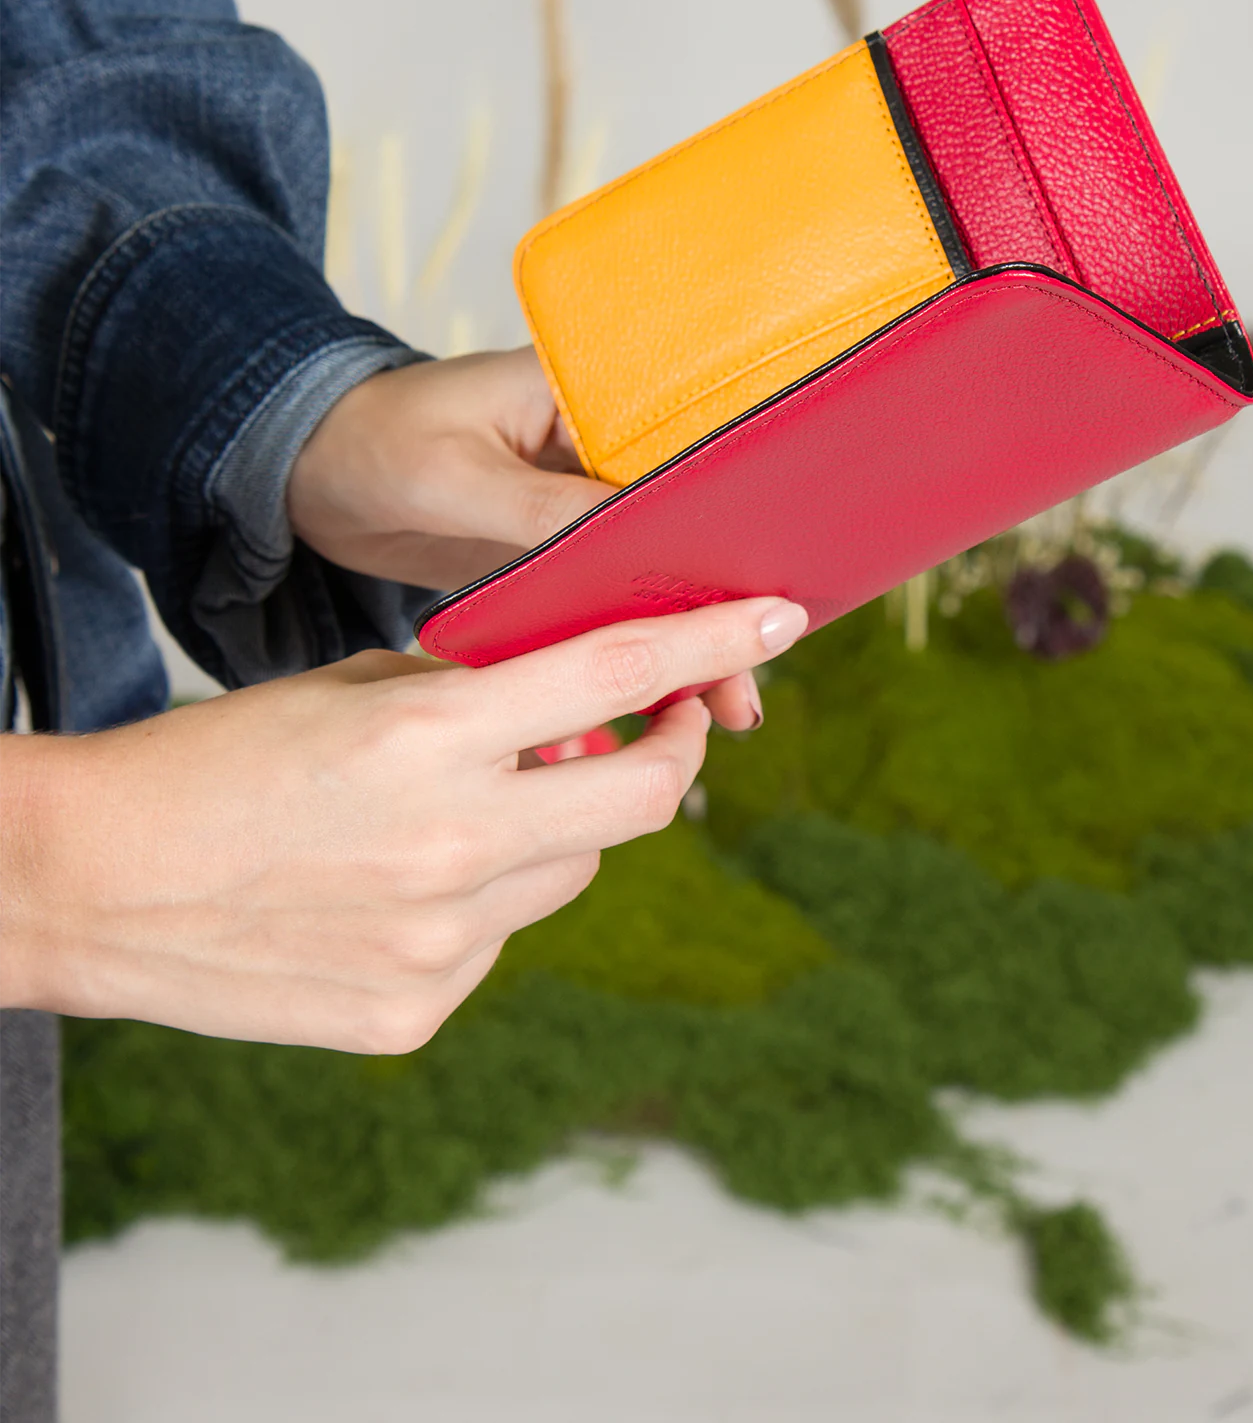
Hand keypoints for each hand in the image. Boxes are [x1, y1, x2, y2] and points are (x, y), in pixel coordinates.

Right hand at [0, 597, 807, 1050]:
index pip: (617, 673)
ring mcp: (441, 942)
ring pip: (572, 871)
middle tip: (662, 721)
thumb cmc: (218, 761)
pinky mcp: (418, 1013)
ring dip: (553, 829)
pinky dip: (482, 904)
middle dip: (670, 749)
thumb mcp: (355, 687)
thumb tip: (579, 719)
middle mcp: (456, 841)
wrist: (93, 884)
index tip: (778, 620)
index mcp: (430, 732)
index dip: (712, 642)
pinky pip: (503, 942)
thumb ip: (480, 697)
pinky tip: (394, 890)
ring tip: (454, 810)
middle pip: (640, 797)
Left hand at [288, 347, 764, 729]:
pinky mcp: (553, 549)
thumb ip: (541, 511)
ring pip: (655, 571)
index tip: (754, 596)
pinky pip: (609, 597)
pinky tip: (662, 699)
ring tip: (724, 709)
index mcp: (591, 394)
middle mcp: (600, 445)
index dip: (723, 527)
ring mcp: (580, 501)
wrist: (306, 470)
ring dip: (686, 635)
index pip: (681, 457)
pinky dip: (634, 644)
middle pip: (685, 524)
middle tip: (745, 678)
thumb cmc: (372, 440)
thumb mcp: (454, 474)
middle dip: (718, 601)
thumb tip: (630, 546)